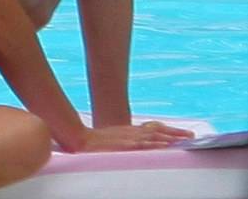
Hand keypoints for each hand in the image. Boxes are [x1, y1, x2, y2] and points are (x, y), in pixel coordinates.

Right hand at [78, 121, 194, 152]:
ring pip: (155, 136)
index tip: (183, 133)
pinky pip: (144, 145)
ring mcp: (130, 138)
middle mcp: (133, 132)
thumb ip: (129, 142)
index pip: (154, 127)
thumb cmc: (97, 143)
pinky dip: (156, 145)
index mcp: (131, 131)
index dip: (169, 130)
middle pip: (159, 130)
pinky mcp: (125, 145)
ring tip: (185, 140)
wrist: (82, 140)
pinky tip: (166, 146)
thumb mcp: (116, 141)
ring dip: (171, 137)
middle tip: (192, 135)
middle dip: (176, 133)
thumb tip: (142, 146)